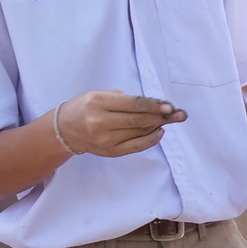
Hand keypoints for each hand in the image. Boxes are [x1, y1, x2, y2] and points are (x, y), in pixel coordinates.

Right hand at [55, 92, 185, 157]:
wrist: (66, 130)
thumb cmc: (86, 108)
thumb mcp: (99, 95)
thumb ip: (125, 99)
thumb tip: (156, 105)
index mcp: (98, 103)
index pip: (133, 104)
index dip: (154, 105)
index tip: (170, 106)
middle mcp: (101, 122)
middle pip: (140, 120)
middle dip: (162, 117)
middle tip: (180, 114)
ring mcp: (107, 139)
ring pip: (140, 132)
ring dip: (159, 126)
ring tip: (171, 120)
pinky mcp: (112, 152)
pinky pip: (137, 146)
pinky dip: (151, 139)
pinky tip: (159, 132)